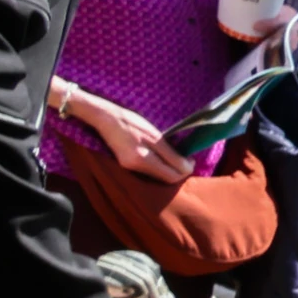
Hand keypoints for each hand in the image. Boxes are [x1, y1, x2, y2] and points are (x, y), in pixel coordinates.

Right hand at [67, 89, 192, 182]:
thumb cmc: (132, 122)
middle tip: (186, 159)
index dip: (186, 170)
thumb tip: (187, 166)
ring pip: (157, 176)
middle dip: (179, 171)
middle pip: (165, 179)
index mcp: (143, 159)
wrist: (106, 118)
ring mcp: (129, 168)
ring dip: (169, 170)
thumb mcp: (155, 135)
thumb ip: (170, 153)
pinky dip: (159, 167)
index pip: (172, 176)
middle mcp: (135, 167)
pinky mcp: (126, 165)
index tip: (191, 159)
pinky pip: (148, 172)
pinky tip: (161, 158)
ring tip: (175, 157)